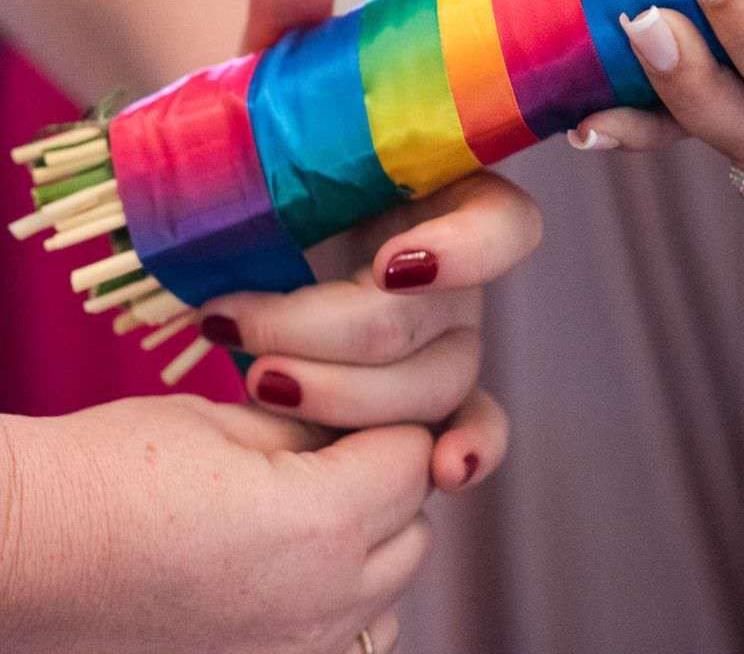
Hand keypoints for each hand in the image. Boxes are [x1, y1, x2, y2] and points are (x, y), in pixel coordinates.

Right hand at [2, 395, 430, 653]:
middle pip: (414, 524)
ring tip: (310, 502)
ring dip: (374, 540)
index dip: (392, 418)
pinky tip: (290, 563)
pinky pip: (350, 634)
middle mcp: (324, 605)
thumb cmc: (110, 471)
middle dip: (388, 476)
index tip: (361, 403)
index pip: (415, 457)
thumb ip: (319, 425)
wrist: (19, 552)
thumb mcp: (230, 420)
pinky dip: (344, 596)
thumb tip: (365, 424)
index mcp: (321, 524)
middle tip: (335, 444)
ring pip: (391, 585)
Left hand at [207, 0, 540, 490]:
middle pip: (454, 326)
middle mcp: (459, 271)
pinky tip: (438, 480)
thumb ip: (291, 16)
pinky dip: (462, 456)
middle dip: (347, 337)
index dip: (466, 253)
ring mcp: (442, 339)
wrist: (237, 209)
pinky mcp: (410, 393)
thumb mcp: (272, 82)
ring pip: (440, 389)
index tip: (393, 263)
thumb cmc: (269, 142)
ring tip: (255, 375)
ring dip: (349, 398)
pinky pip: (464, 432)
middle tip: (243, 326)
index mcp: (448, 189)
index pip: (507, 227)